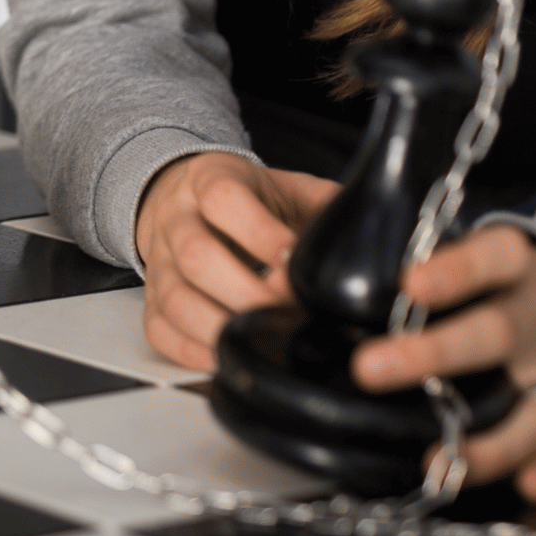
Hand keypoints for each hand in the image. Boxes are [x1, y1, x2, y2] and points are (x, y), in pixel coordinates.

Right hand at [133, 150, 340, 369]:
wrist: (185, 198)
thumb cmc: (248, 200)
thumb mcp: (286, 187)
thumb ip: (328, 206)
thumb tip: (382, 235)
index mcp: (208, 178)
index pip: (223, 198)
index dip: (259, 232)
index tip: (293, 260)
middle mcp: (176, 218)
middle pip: (197, 255)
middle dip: (248, 294)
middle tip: (290, 315)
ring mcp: (159, 261)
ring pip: (175, 298)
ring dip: (222, 327)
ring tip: (264, 341)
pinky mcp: (152, 297)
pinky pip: (159, 329)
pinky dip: (192, 351)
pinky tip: (228, 357)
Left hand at [353, 225, 535, 501]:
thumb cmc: (492, 278)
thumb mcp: (458, 252)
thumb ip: (387, 264)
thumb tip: (289, 284)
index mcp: (509, 264)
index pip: (491, 255)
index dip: (455, 270)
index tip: (411, 284)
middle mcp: (534, 318)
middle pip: (495, 333)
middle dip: (436, 354)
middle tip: (371, 369)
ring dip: (494, 438)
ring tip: (446, 455)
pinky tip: (526, 484)